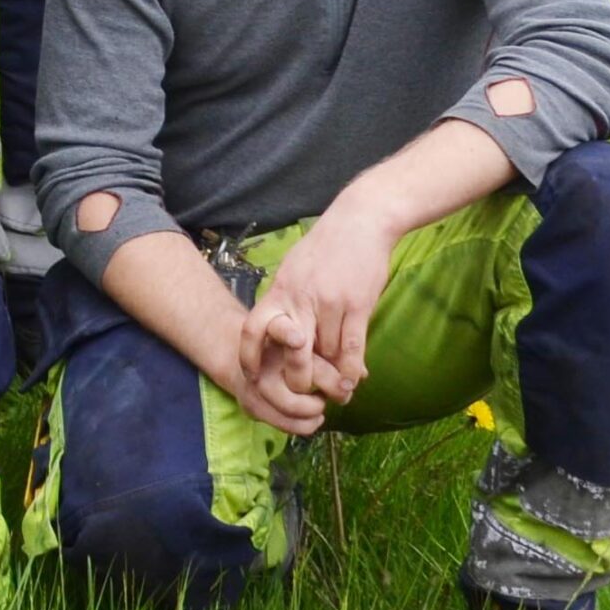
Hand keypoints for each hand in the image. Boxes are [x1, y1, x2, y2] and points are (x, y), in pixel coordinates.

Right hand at [219, 304, 335, 437]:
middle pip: (295, 375)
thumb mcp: (306, 339)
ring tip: (322, 404)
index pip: (280, 331)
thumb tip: (363, 374)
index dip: (288, 335)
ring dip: (314, 409)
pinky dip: (306, 424)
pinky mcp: (252, 403)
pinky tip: (315, 417)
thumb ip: (332, 352)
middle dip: (328, 386)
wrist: (243, 357)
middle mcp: (263, 357)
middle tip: (343, 392)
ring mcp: (256, 382)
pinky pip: (285, 422)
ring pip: (290, 405)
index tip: (299, 339)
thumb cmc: (286, 347)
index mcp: (276, 331)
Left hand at [242, 203, 394, 407]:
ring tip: (335, 389)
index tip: (252, 375)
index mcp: (282, 288)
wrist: (360, 220)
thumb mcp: (294, 268)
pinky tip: (353, 379)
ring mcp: (330, 302)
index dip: (249, 355)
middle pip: (293, 353)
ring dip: (331, 375)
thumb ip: (286, 299)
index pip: (253, 326)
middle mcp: (301, 297)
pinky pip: (352, 348)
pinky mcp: (357, 305)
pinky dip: (351, 369)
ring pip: (326, 355)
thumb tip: (278, 332)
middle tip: (303, 390)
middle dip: (298, 379)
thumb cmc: (326, 246)